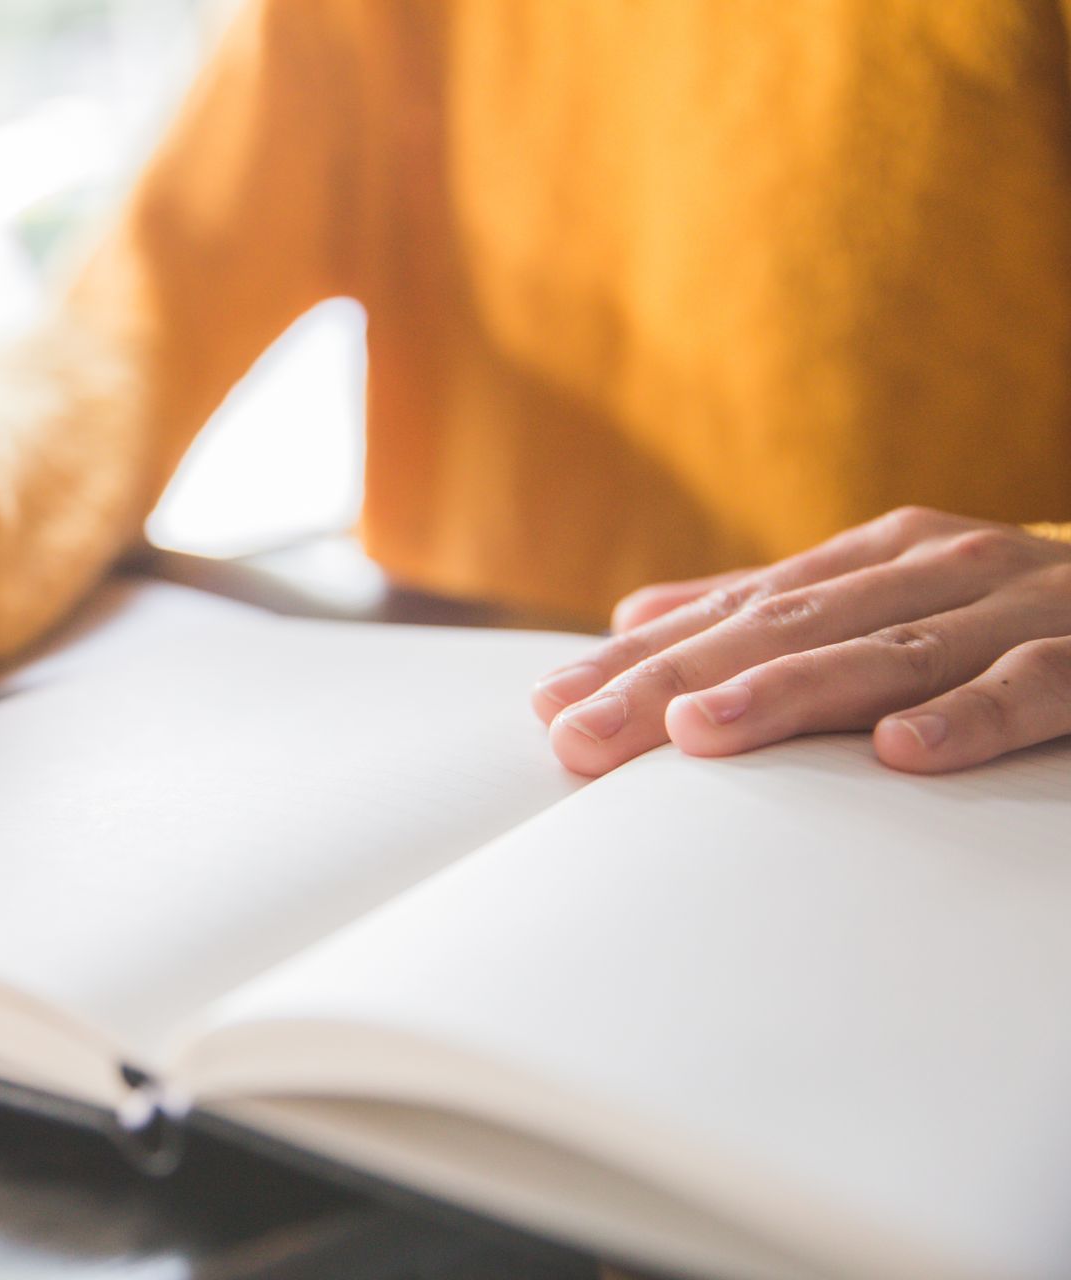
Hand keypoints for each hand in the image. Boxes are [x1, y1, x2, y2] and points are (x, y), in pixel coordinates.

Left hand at [530, 507, 1070, 775]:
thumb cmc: (1014, 608)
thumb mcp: (887, 592)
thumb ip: (770, 606)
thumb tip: (638, 614)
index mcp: (874, 559)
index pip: (733, 612)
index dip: (641, 660)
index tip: (552, 706)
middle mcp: (932, 569)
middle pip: (784, 630)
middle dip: (676, 683)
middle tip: (583, 733)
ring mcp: (1015, 608)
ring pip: (888, 652)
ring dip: (789, 692)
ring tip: (700, 732)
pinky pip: (1033, 687)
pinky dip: (970, 717)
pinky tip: (900, 753)